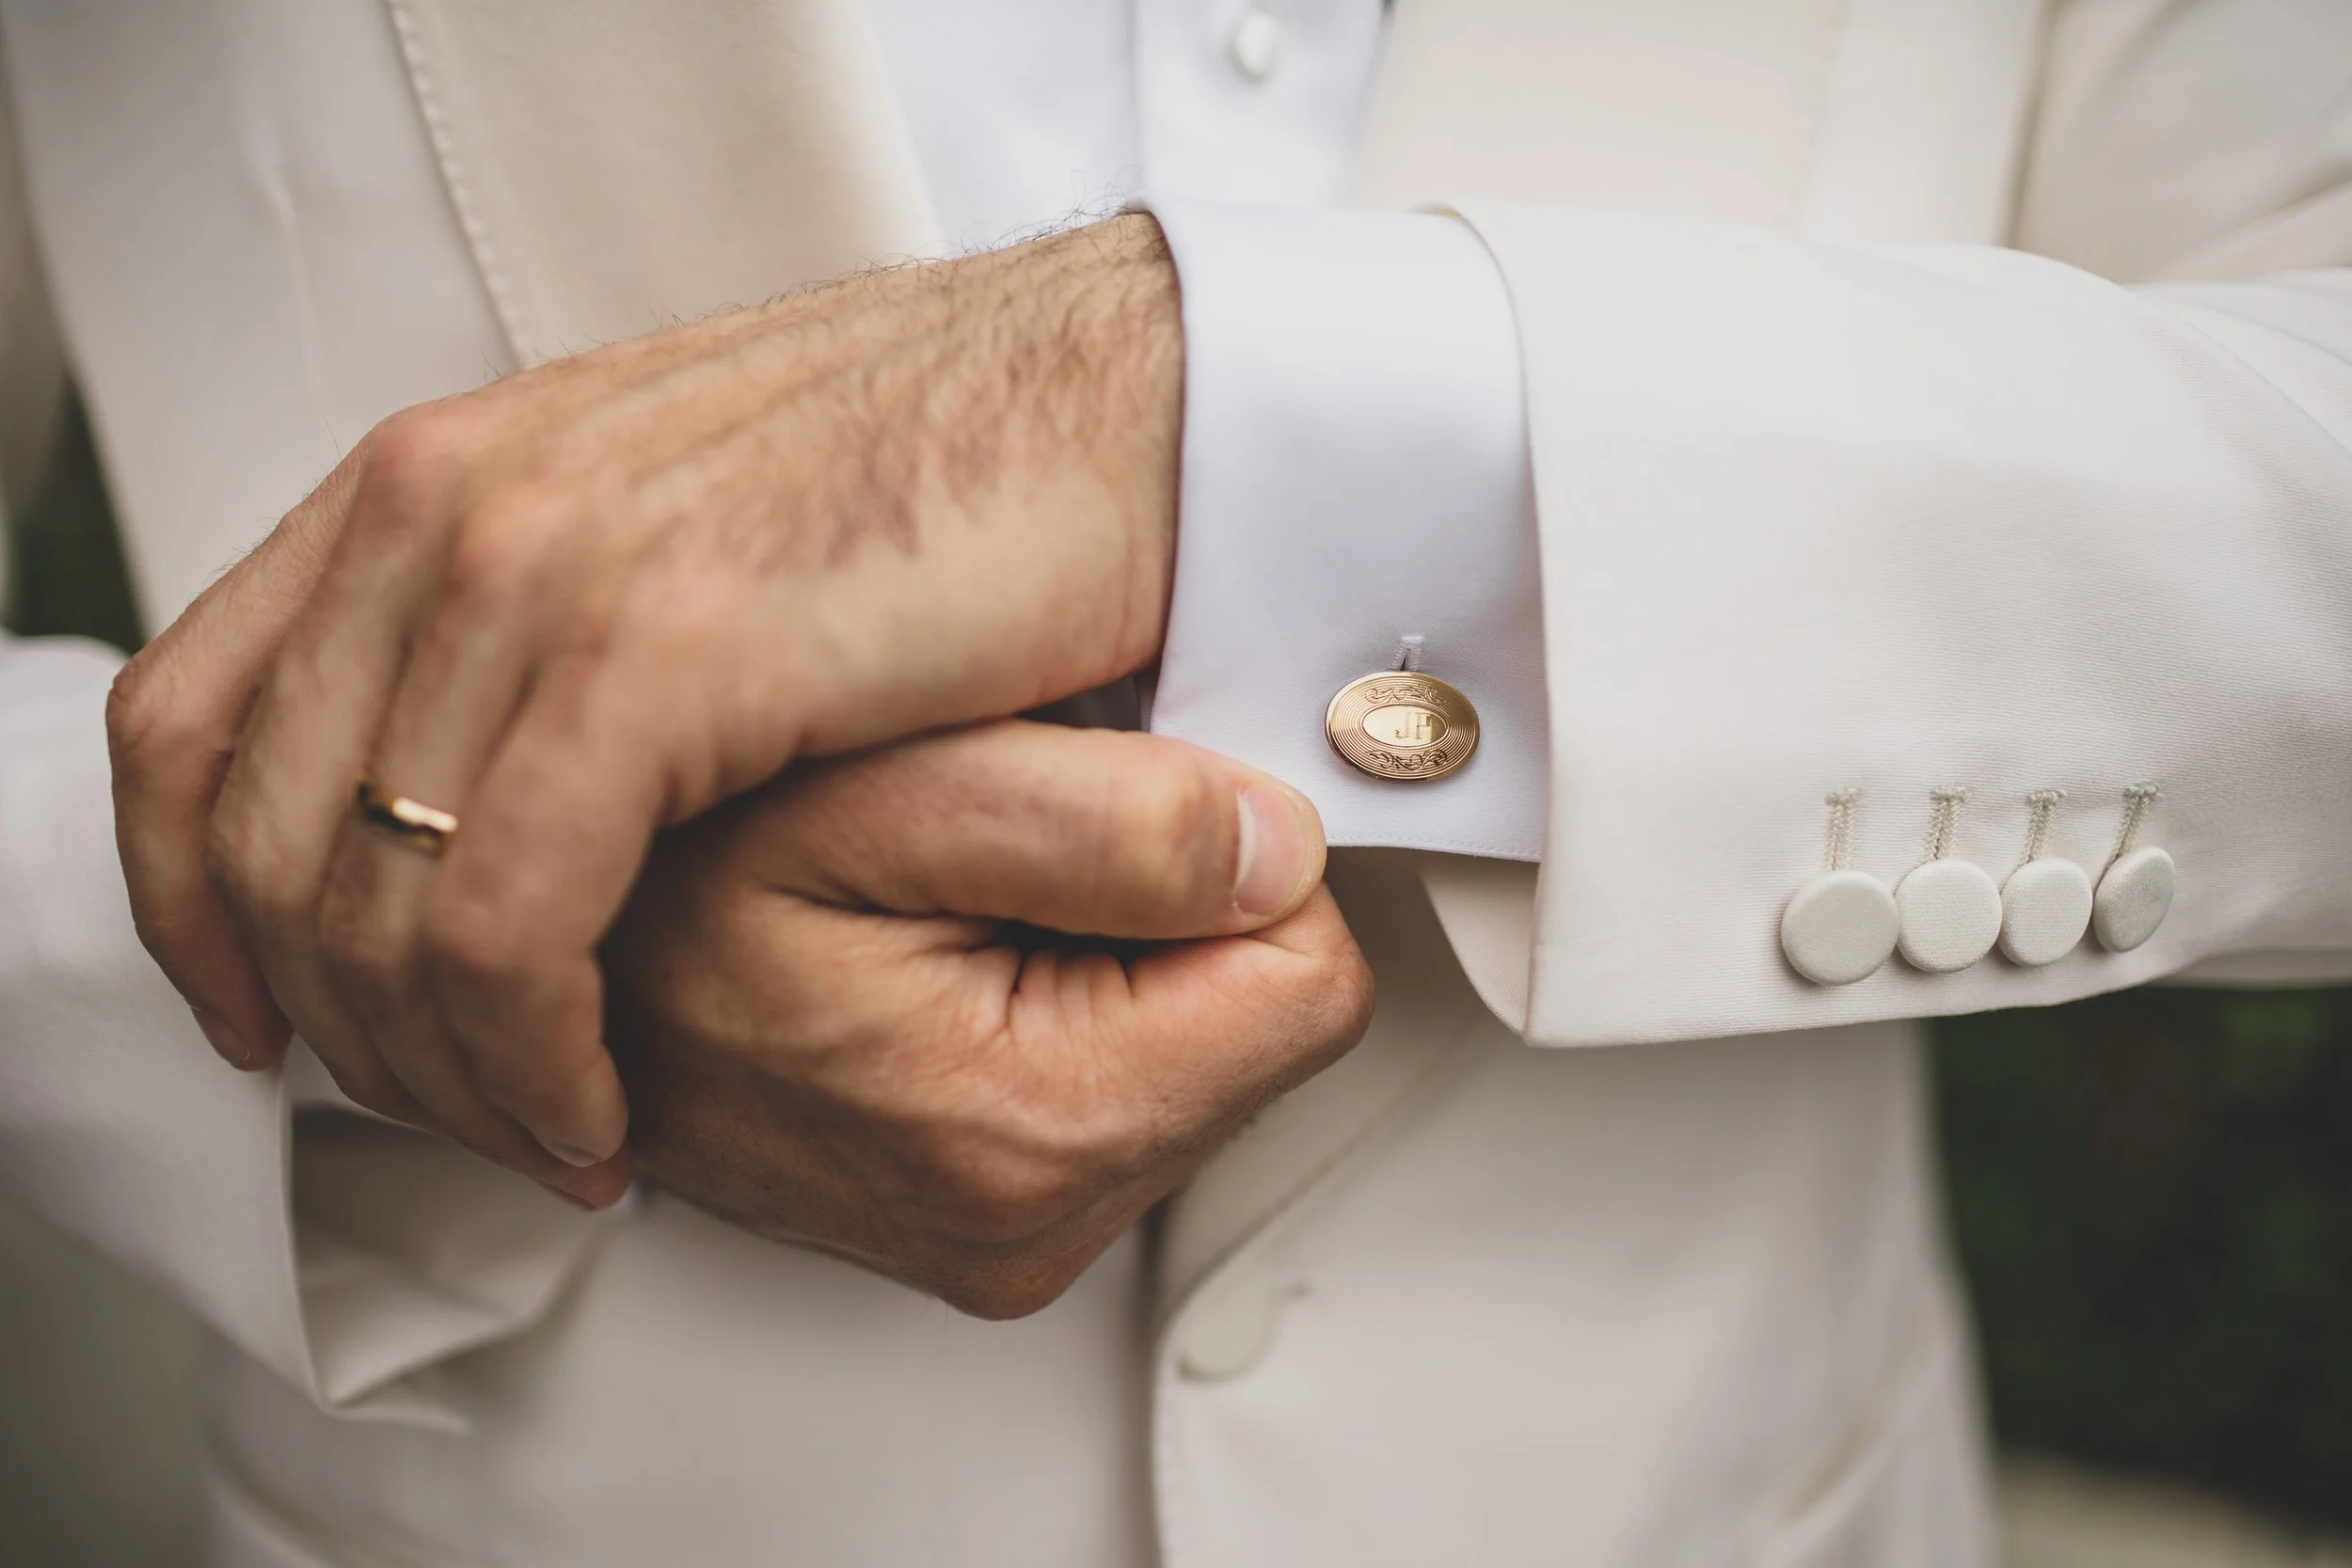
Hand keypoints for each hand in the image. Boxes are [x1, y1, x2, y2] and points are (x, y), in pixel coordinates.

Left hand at [108, 216, 1181, 1191]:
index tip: (275, 1024)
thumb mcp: (679, 526)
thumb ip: (537, 615)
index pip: (190, 721)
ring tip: (559, 1135)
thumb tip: (470, 761)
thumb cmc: (950, 477)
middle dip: (342, 1032)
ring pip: (368, 901)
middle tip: (470, 1120)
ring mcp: (542, 565)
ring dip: (445, 1070)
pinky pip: (505, 919)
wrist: (1134, 398)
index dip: (195, 909)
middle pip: (259, 839)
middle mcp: (448, 504)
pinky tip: (605, 1106)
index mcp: (438, 475)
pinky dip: (531, 1052)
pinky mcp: (662, 645)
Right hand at [601, 721, 1371, 1315]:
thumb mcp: (888, 790)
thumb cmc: (673, 867)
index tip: (1112, 817)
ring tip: (958, 908)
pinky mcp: (990, 1221)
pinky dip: (1073, 1004)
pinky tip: (955, 961)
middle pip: (1266, 1025)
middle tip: (1003, 865)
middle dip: (1171, 917)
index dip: (1231, 862)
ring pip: (1206, 1050)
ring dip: (1118, 954)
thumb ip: (1112, 821)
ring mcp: (1001, 1237)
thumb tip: (1283, 847)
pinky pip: (1133, 1084)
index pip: (1312, 986)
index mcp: (1023, 1131)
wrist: (542, 961)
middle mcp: (1021, 1225)